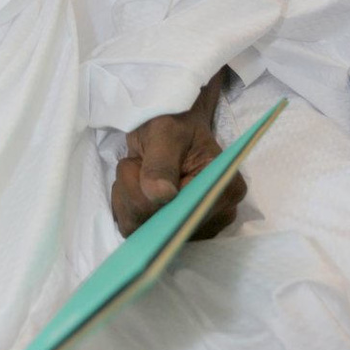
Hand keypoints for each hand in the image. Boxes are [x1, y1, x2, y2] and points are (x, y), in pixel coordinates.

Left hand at [111, 74, 246, 239]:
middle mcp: (215, 216)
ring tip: (137, 167)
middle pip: (161, 230)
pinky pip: (135, 228)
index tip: (137, 167)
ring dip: (127, 196)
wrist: (170, 121)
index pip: (183, 217)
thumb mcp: (165, 131)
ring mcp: (193, 226)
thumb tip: (160, 196)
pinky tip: (133, 181)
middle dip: (136, 194)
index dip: (151, 200)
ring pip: (142, 230)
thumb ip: (162, 162)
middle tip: (136, 161)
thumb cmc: (174, 119)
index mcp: (224, 190)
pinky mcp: (170, 229)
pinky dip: (125, 203)